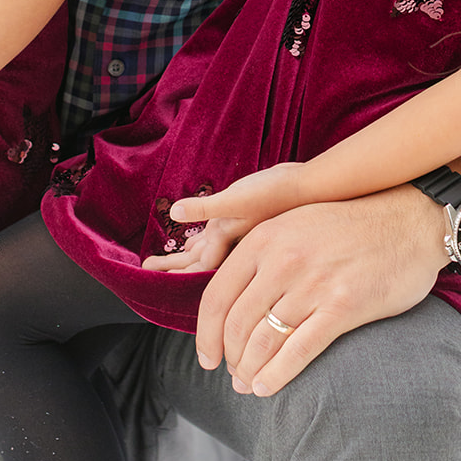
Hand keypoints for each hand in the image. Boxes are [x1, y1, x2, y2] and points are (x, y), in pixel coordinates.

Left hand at [142, 163, 305, 273]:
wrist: (311, 187)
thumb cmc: (277, 192)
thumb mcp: (239, 197)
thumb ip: (208, 206)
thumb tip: (176, 211)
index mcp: (225, 237)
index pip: (194, 264)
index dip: (173, 271)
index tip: (150, 273)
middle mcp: (229, 239)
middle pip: (195, 260)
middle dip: (173, 266)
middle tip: (148, 269)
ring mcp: (236, 232)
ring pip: (204, 249)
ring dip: (183, 255)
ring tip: (161, 261)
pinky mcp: (243, 220)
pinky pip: (216, 235)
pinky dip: (201, 239)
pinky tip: (192, 240)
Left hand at [193, 186, 447, 397]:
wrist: (407, 220)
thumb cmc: (349, 225)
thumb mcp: (295, 223)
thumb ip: (262, 253)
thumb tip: (231, 297)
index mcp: (265, 237)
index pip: (217, 295)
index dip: (206, 333)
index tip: (207, 356)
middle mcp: (283, 260)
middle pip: (237, 324)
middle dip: (230, 358)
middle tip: (232, 375)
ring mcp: (312, 284)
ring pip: (264, 341)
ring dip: (250, 371)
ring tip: (248, 384)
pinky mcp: (343, 307)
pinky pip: (298, 351)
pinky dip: (277, 376)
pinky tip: (268, 386)